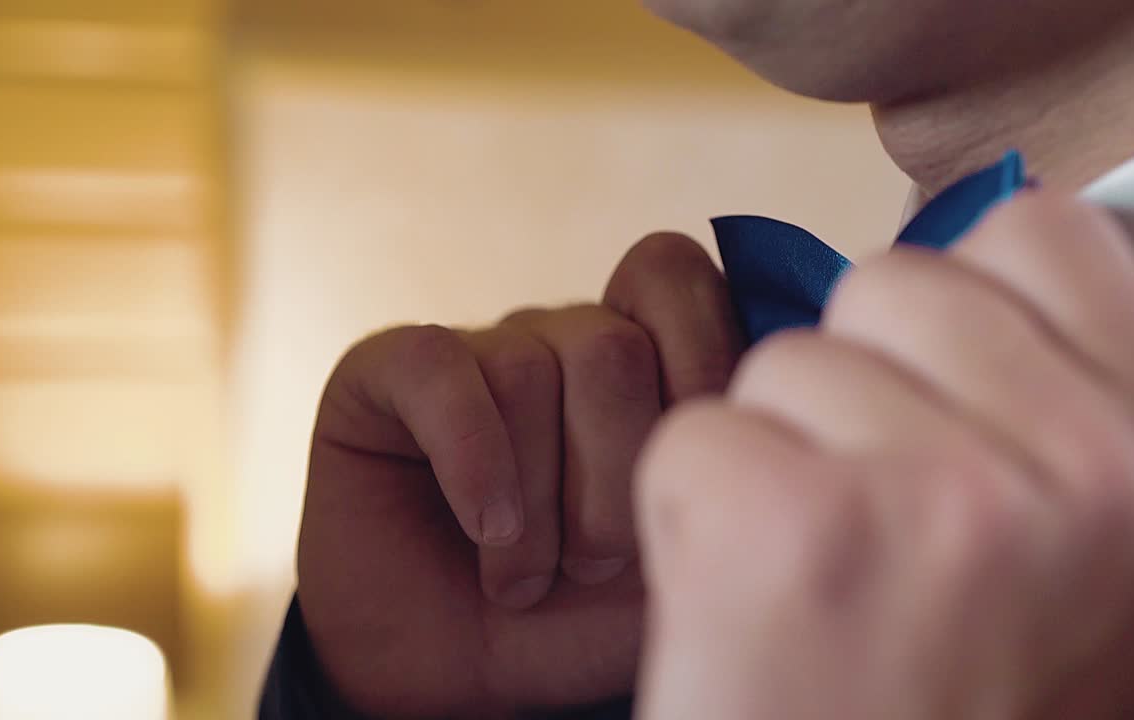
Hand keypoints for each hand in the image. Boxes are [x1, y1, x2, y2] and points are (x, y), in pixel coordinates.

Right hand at [296, 234, 744, 717]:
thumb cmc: (574, 623)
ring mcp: (474, 352)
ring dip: (536, 503)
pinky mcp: (384, 374)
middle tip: (596, 563)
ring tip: (525, 580)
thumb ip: (725, 479)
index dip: (698, 363)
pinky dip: (473, 459)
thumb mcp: (677, 565)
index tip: (693, 473)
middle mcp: (556, 342)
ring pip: (528, 368)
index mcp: (638, 365)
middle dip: (613, 473)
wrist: (452, 679)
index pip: (677, 279)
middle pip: (612, 344)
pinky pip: (441, 371)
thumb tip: (749, 416)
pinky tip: (485, 529)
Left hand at [635, 193, 1133, 719]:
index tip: (934, 380)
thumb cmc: (961, 717)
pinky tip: (744, 613)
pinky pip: (694, 437)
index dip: (963, 300)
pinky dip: (692, 516)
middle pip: (889, 282)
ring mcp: (935, 496)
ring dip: (775, 461)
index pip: (1043, 236)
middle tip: (868, 523)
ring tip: (817, 590)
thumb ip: (1061, 428)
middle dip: (855, 384)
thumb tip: (986, 286)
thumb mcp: (1094, 582)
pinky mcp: (788, 531)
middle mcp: (1081, 470)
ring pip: (782, 362)